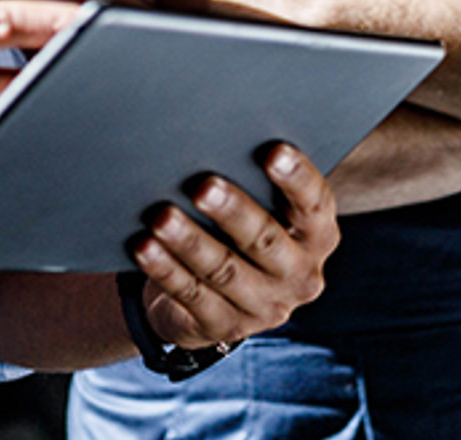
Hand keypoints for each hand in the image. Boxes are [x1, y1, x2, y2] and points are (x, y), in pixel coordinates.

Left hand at [131, 143, 337, 348]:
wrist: (220, 295)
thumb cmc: (242, 227)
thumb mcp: (263, 206)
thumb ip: (255, 178)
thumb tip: (220, 134)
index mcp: (317, 235)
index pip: (314, 204)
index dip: (296, 177)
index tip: (274, 151)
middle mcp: (299, 275)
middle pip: (265, 239)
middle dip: (233, 211)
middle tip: (203, 186)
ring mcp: (264, 307)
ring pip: (223, 269)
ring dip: (190, 240)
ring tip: (162, 215)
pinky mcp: (224, 326)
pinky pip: (191, 294)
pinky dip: (165, 268)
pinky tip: (144, 246)